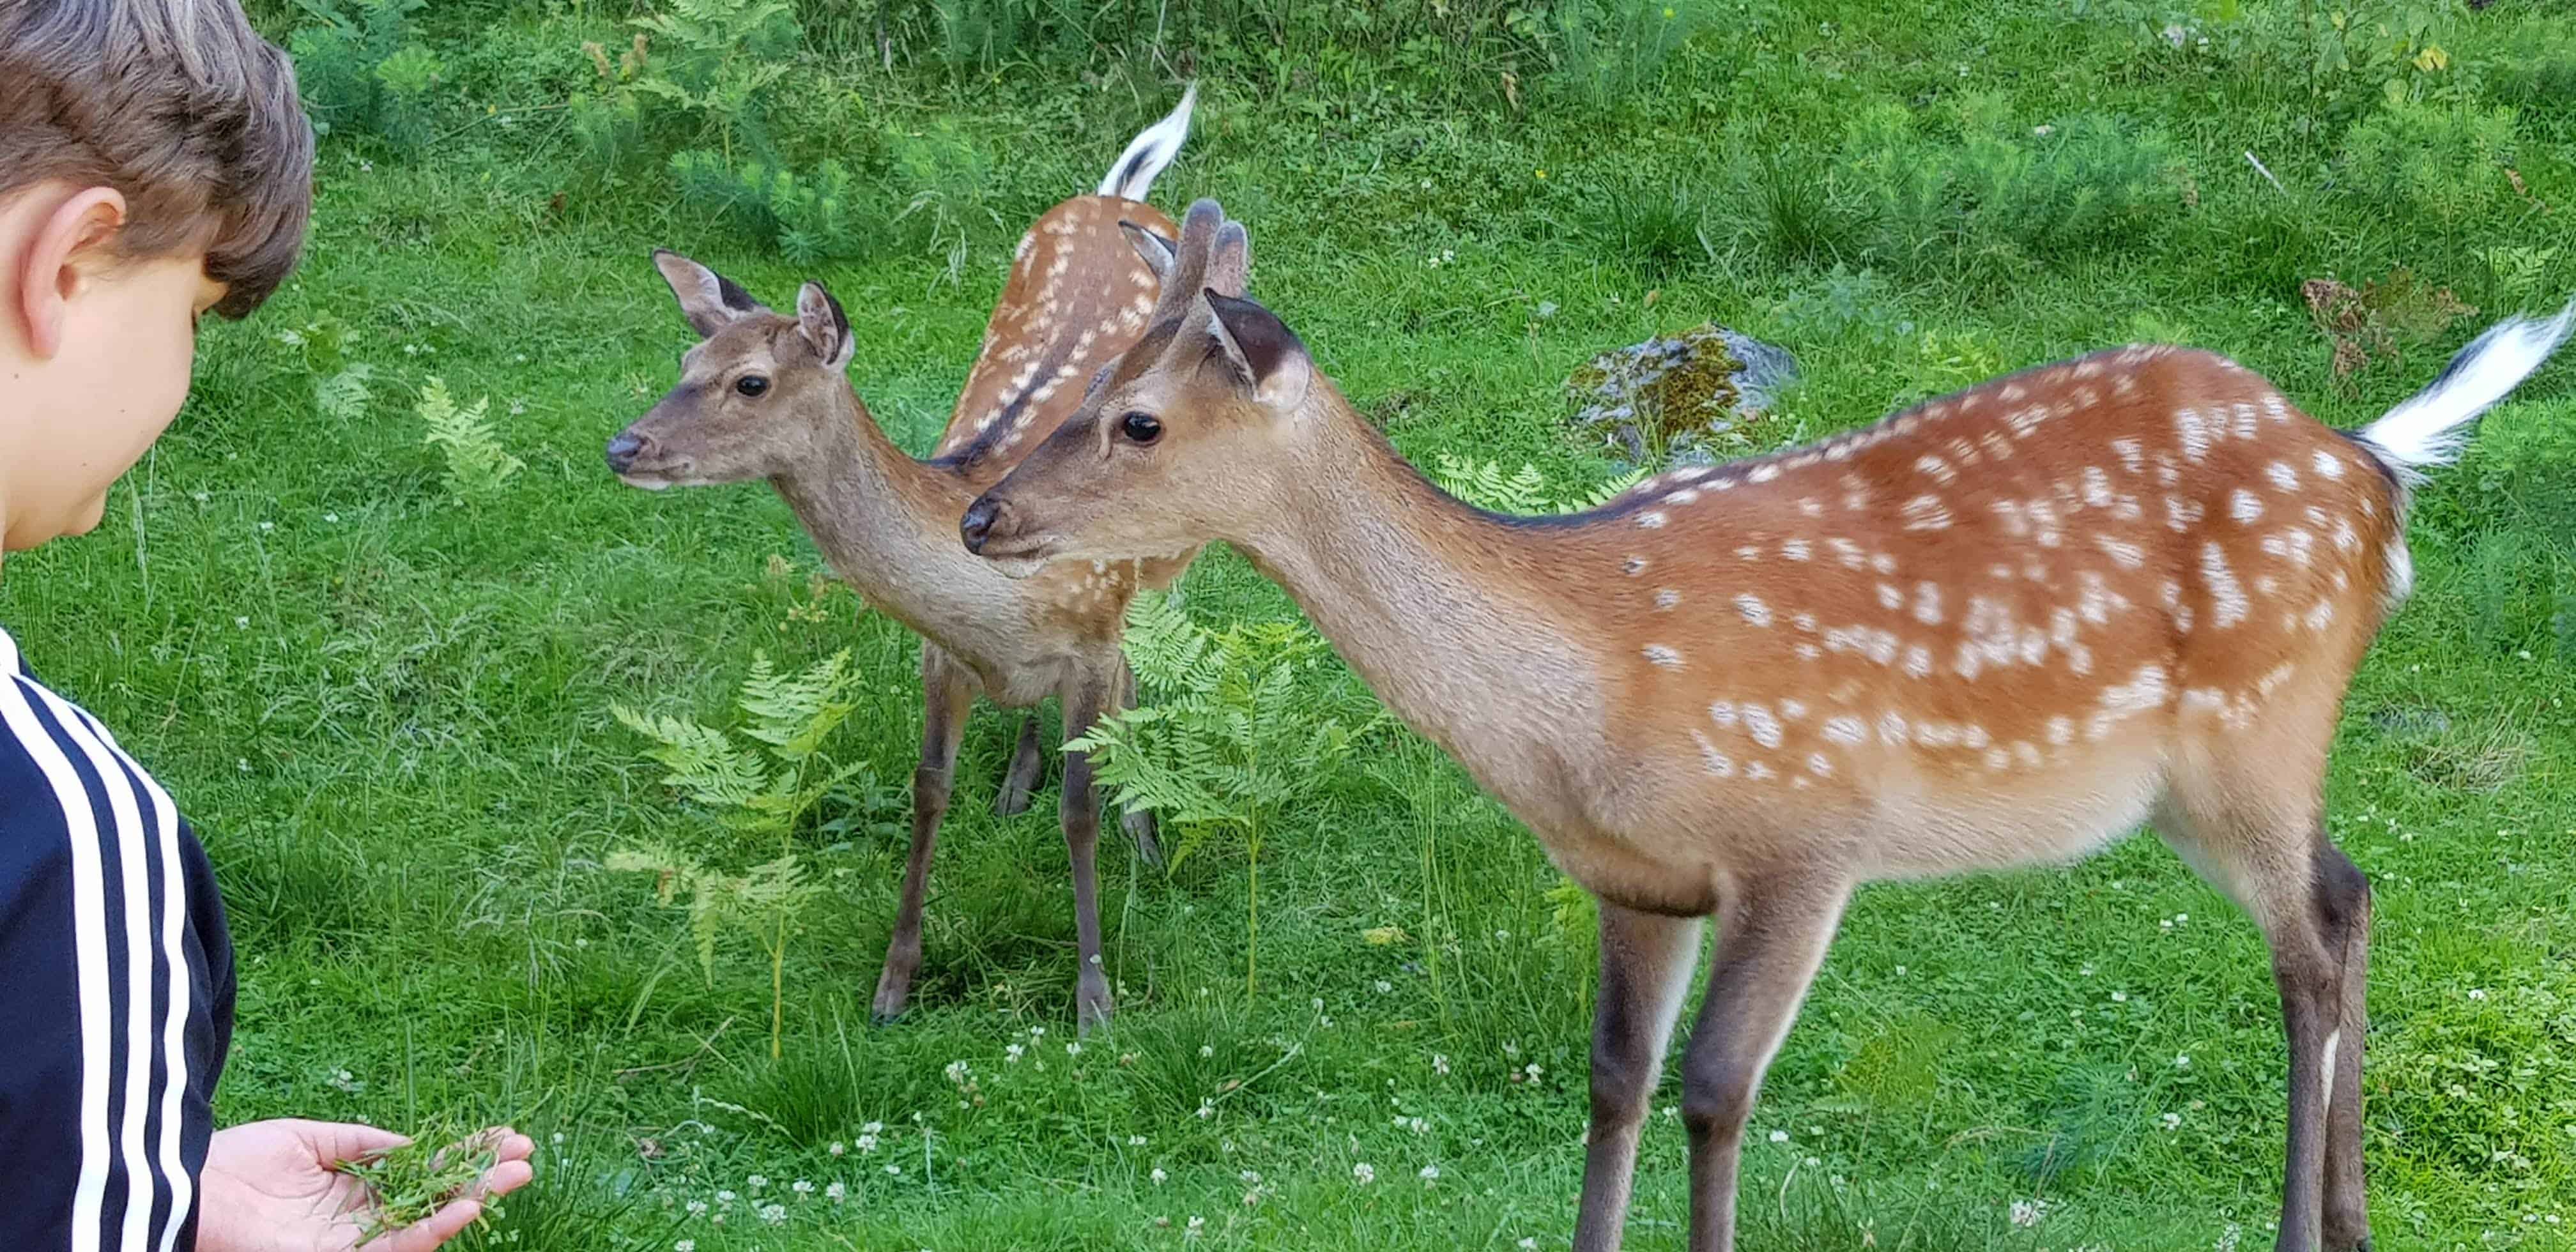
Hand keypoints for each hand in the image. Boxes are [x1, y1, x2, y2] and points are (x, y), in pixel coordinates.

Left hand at [196, 1119, 535, 1251]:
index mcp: (355, 1189)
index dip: (464, 1154)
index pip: (424, 1171)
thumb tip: (414, 1143)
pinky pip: (396, 1247)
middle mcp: (362, 1218)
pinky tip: (467, 1207)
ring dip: (474, 1200)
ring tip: (514, 1175)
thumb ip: (361, 1143)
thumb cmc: (236, 1162)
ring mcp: (352, 1240)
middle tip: (528, 1155)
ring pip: (427, 1224)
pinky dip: (434, 1230)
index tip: (505, 1136)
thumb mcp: (307, 1138)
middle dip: (484, 1176)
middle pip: (437, 1198)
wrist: (188, 1190)